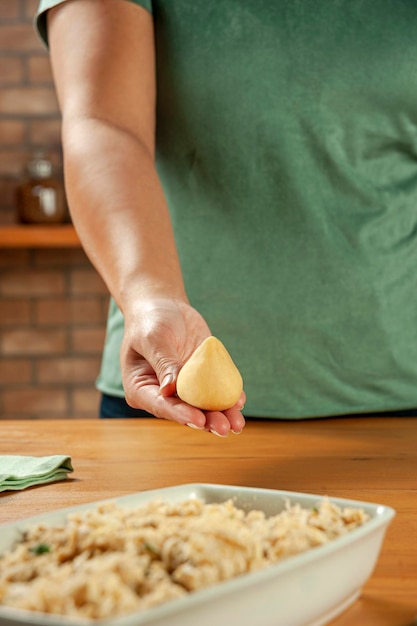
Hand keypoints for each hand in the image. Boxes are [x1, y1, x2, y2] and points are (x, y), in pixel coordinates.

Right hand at [120, 297, 245, 435]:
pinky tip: (239, 402)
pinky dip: (228, 397)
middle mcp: (162, 394)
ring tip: (237, 423)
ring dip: (221, 416)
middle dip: (206, 421)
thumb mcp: (153, 338)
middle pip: (185, 412)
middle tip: (224, 428)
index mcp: (141, 389)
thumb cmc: (150, 320)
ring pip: (203, 407)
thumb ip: (163, 362)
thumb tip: (170, 390)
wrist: (163, 306)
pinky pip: (215, 391)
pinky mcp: (202, 378)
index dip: (181, 414)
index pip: (162, 406)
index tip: (200, 419)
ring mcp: (184, 388)